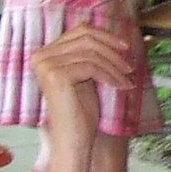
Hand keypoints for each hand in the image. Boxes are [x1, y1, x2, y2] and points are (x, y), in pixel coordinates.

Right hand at [32, 23, 129, 142]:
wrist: (72, 140)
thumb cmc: (80, 113)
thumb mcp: (85, 76)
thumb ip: (89, 54)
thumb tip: (111, 35)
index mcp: (45, 53)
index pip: (80, 31)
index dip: (106, 36)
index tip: (125, 47)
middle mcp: (41, 56)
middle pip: (86, 38)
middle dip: (112, 50)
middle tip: (129, 65)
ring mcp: (46, 65)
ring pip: (91, 53)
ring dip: (114, 66)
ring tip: (127, 79)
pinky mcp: (56, 75)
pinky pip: (92, 67)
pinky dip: (110, 76)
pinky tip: (121, 86)